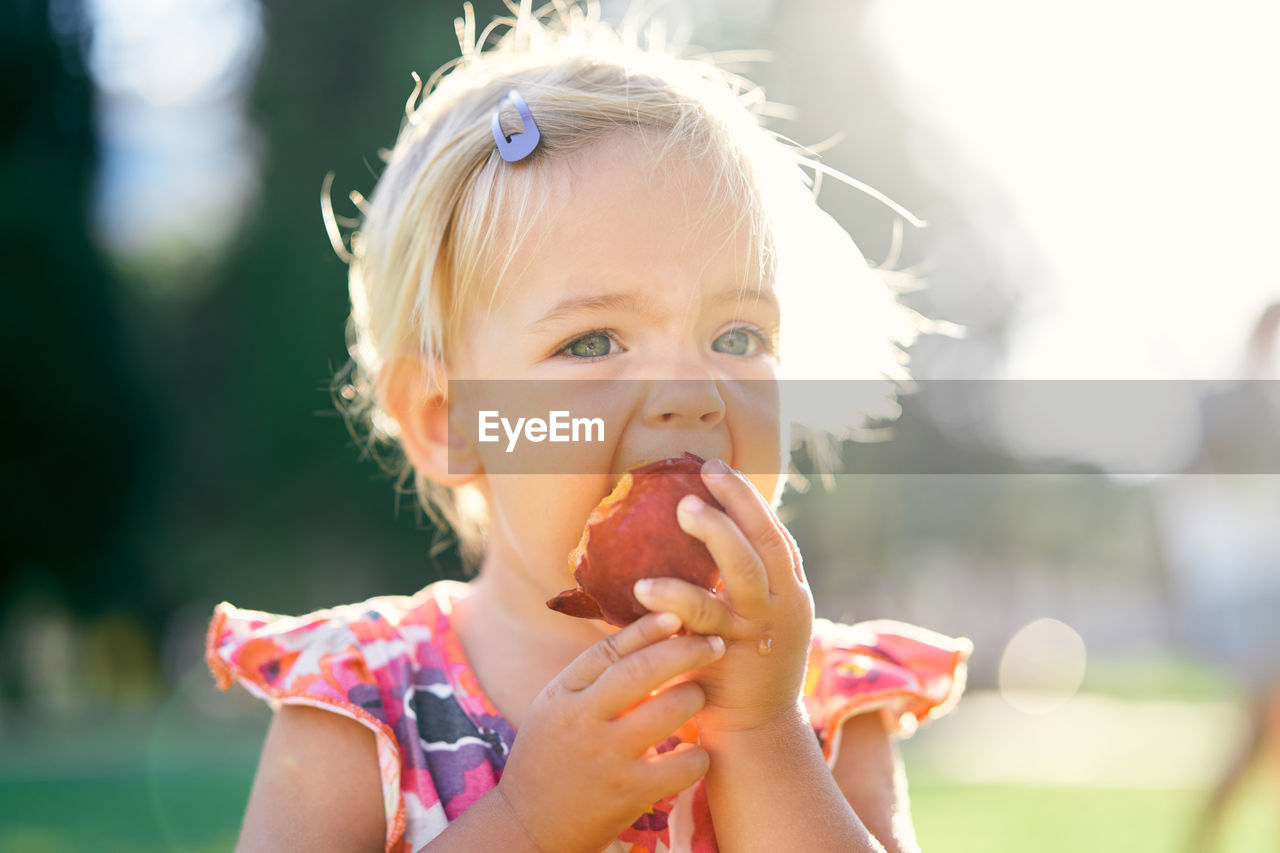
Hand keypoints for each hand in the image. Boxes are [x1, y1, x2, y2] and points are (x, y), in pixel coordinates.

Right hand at [496, 610, 725, 852]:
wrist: (528, 828)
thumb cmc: (547, 760)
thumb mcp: (553, 709)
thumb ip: (590, 678)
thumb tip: (642, 636)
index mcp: (563, 695)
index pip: (609, 650)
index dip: (646, 628)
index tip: (677, 614)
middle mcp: (584, 720)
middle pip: (643, 670)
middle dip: (686, 651)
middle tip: (715, 644)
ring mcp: (609, 757)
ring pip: (670, 710)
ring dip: (695, 697)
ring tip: (698, 696)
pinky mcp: (631, 793)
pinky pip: (683, 764)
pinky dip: (698, 755)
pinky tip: (695, 753)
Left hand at [631, 457, 813, 733]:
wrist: (754, 733)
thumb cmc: (740, 667)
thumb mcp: (751, 618)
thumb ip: (734, 582)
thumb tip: (695, 532)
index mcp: (790, 590)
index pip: (776, 534)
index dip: (749, 499)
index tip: (718, 468)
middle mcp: (785, 605)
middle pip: (769, 541)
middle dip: (739, 502)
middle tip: (705, 475)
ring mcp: (762, 629)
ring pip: (746, 572)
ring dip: (717, 536)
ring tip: (685, 510)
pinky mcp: (734, 655)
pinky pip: (703, 619)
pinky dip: (675, 598)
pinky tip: (643, 586)